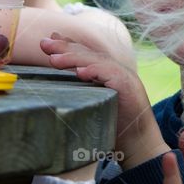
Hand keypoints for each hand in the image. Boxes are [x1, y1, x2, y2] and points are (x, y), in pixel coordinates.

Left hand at [40, 31, 166, 166]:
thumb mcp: (94, 107)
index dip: (68, 45)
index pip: (86, 54)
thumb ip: (80, 95)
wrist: (139, 143)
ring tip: (53, 59)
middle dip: (65, 46)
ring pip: (97, 60)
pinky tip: (80, 71)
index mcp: (106, 73)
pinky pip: (111, 73)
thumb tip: (56, 95)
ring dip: (74, 57)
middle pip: (89, 53)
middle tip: (44, 43)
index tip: (49, 39)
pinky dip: (95, 70)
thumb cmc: (115, 129)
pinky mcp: (129, 86)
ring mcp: (123, 76)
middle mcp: (115, 71)